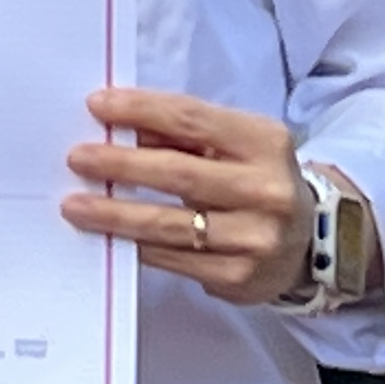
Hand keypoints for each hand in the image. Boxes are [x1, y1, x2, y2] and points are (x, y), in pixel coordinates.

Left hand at [61, 87, 320, 309]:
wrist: (308, 241)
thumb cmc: (255, 179)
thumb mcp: (231, 144)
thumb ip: (181, 133)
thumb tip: (117, 125)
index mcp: (264, 141)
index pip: (192, 118)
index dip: (141, 110)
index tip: (97, 105)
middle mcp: (265, 189)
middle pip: (177, 172)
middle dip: (120, 164)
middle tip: (77, 158)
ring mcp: (254, 238)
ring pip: (169, 223)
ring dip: (115, 214)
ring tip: (76, 205)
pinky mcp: (239, 278)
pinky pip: (173, 258)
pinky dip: (136, 245)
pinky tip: (109, 236)